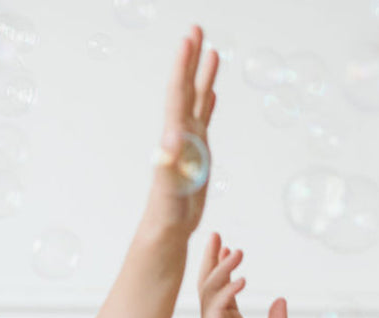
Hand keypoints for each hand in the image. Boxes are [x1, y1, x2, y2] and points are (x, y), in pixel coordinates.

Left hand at [146, 26, 218, 233]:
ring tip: (211, 51)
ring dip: (201, 75)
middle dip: (191, 58)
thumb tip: (172, 138)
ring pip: (197, 100)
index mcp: (175, 136)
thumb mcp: (169, 187)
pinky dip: (206, 103)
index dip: (183, 65)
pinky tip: (210, 93)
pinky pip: (203, 121)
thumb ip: (169, 162)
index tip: (189, 37)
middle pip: (186, 87)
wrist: (167, 228)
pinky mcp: (197, 153)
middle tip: (197, 28)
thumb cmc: (167, 212)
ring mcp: (190, 142)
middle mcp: (181, 133)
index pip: (179, 93)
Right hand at [197, 232, 285, 317]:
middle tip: (215, 234)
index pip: (223, 287)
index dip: (225, 267)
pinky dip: (227, 290)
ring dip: (221, 268)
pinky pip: (216, 306)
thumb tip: (281, 301)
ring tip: (235, 251)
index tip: (229, 247)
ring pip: (210, 289)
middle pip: (209, 282)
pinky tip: (242, 279)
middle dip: (211, 258)